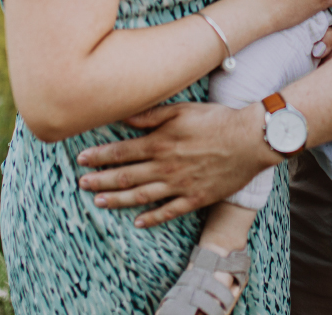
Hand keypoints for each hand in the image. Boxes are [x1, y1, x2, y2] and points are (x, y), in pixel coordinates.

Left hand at [77, 102, 275, 226]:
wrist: (250, 139)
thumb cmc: (217, 119)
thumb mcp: (182, 109)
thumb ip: (151, 115)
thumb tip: (124, 116)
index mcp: (160, 142)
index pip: (121, 151)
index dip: (99, 156)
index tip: (81, 159)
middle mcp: (165, 166)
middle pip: (126, 175)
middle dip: (100, 179)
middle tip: (81, 184)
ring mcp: (180, 184)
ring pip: (141, 196)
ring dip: (117, 199)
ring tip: (99, 202)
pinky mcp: (195, 198)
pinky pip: (169, 211)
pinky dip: (152, 218)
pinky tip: (138, 222)